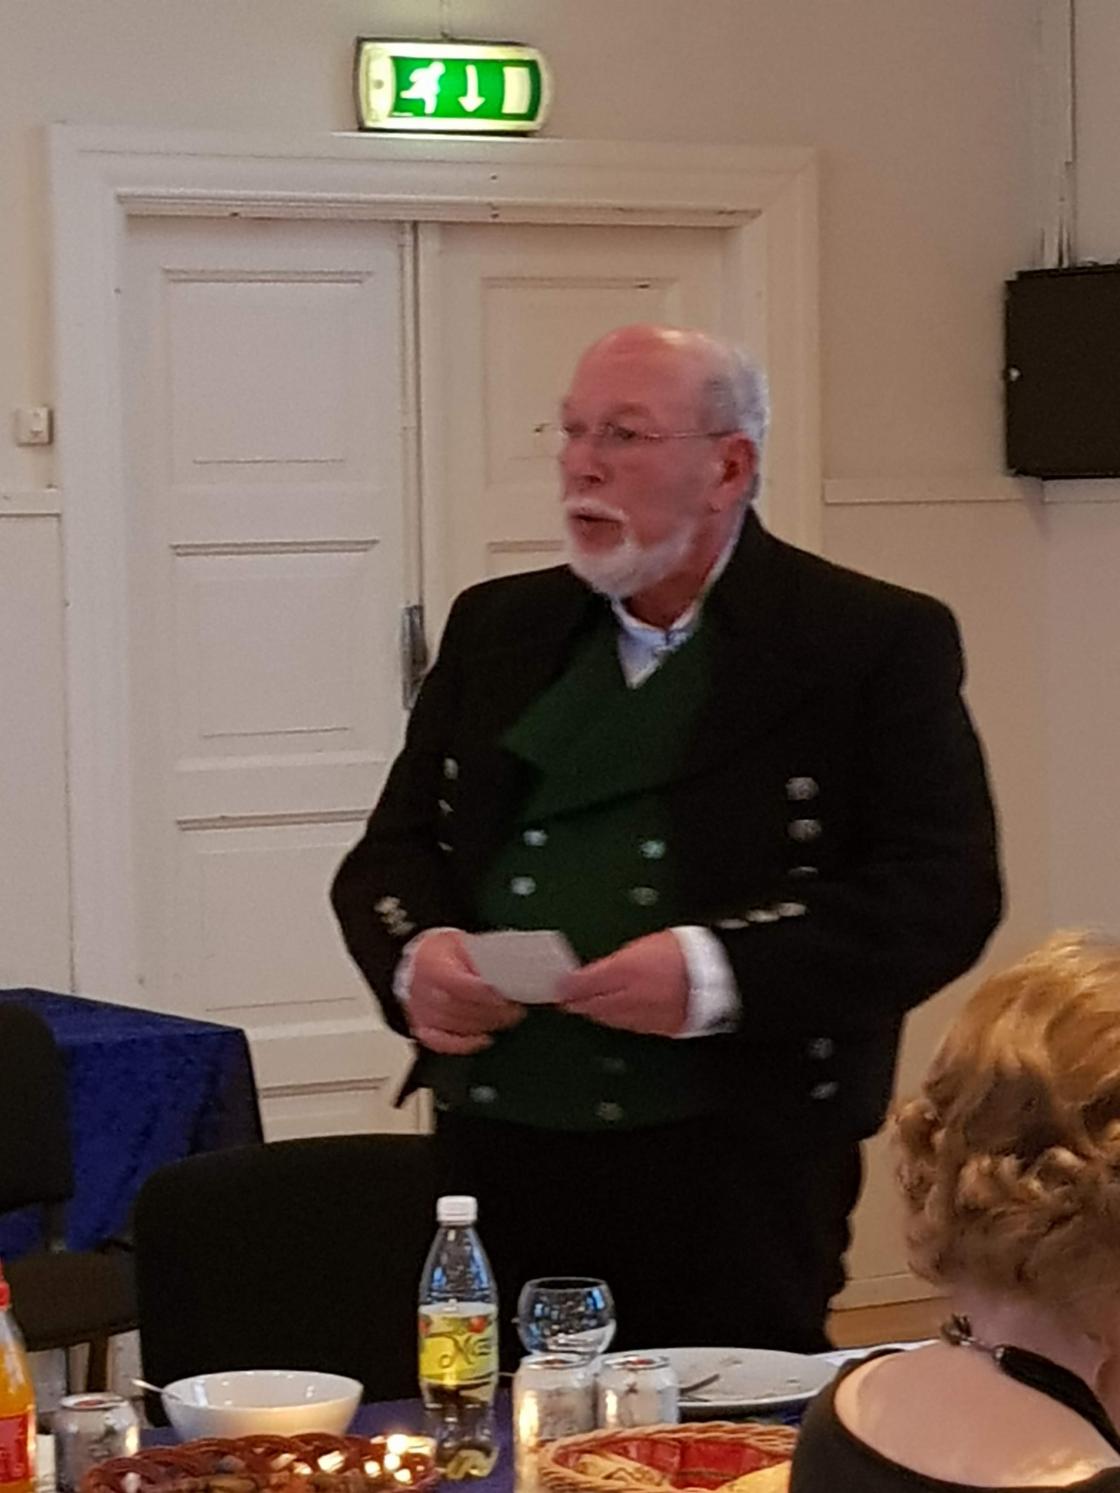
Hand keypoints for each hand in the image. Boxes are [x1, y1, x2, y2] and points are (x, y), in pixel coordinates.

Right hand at [404, 929, 524, 1054]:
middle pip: (456, 1007)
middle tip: (514, 1009)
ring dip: (484, 1024)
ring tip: (507, 1018)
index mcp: (429, 963)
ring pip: (454, 1025)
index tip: (502, 997)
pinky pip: (442, 1042)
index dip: (481, 993)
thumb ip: (480, 959)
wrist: (422, 962)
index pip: (455, 983)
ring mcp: (420, 1010)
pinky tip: (484, 1039)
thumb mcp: (462, 944)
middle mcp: (420, 989)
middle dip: (490, 1011)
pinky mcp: (422, 1027)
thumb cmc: (444, 953)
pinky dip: (465, 1044)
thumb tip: (506, 971)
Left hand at [556, 931, 688, 1035]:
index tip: (559, 985)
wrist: (721, 975)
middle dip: (578, 1003)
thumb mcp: (650, 944)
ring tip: (585, 1009)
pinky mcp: (660, 1027)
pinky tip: (612, 1017)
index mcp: (628, 968)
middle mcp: (633, 995)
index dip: (569, 986)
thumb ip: (623, 959)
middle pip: (594, 1004)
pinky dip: (618, 1021)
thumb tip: (602, 970)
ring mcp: (646, 1014)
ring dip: (595, 1014)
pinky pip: (630, 1026)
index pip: (587, 982)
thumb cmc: (688, 952)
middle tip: (565, 1000)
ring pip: (610, 1018)